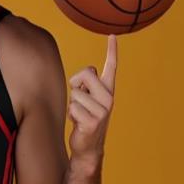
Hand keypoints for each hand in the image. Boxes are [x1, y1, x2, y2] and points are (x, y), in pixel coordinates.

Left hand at [67, 35, 116, 172]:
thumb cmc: (83, 117)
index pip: (111, 67)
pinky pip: (72, 108)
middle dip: (75, 83)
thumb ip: (86, 82)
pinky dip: (70, 115)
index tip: (112, 36)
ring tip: (79, 114)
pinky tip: (78, 123)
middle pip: (85, 73)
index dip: (112, 50)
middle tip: (79, 99)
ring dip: (72, 104)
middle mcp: (109, 98)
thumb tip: (90, 69)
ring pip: (75, 93)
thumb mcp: (85, 97)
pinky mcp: (94, 122)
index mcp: (108, 90)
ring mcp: (103, 111)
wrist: (87, 146)